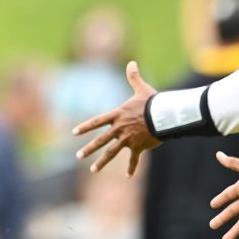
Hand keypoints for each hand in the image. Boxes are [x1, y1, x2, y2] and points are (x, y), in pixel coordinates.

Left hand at [73, 61, 161, 176]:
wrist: (163, 116)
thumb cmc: (152, 102)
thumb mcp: (141, 88)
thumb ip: (133, 77)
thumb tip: (131, 62)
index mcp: (117, 115)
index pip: (97, 121)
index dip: (85, 127)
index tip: (74, 132)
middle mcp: (119, 128)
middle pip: (100, 140)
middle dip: (89, 149)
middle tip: (78, 155)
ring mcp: (128, 139)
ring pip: (112, 153)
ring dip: (102, 162)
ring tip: (93, 170)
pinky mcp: (138, 147)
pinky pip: (134, 159)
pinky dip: (131, 168)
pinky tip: (128, 176)